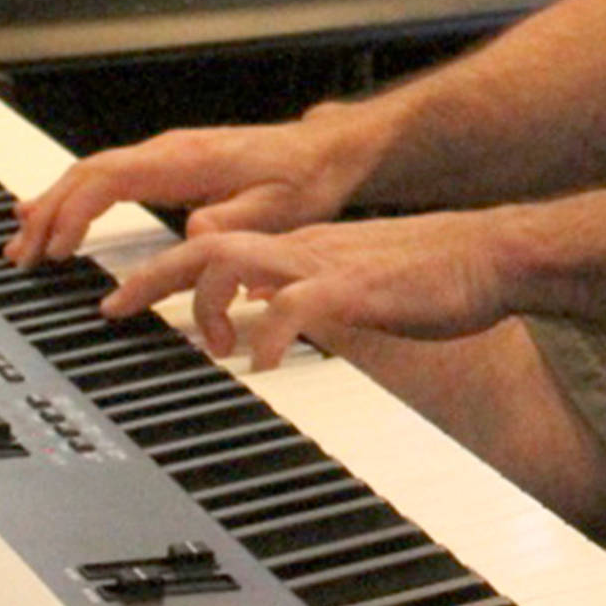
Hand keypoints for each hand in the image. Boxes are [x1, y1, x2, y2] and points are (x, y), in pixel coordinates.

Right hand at [3, 114, 366, 267]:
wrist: (325, 151)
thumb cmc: (304, 178)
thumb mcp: (278, 207)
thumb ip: (233, 220)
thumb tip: (192, 232)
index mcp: (187, 160)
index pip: (111, 180)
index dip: (76, 213)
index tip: (56, 250)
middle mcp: (168, 151)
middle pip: (89, 173)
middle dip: (49, 212)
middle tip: (21, 256)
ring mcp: (166, 155)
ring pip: (93, 173)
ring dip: (55, 205)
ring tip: (23, 243)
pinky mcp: (169, 165)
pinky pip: (109, 177)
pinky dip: (75, 196)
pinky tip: (55, 215)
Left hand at [98, 210, 517, 368]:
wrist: (492, 254)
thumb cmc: (436, 272)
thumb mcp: (354, 278)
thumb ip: (307, 289)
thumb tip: (266, 307)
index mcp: (301, 247)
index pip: (216, 244)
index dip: (162, 271)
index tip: (124, 298)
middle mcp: (304, 248)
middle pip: (207, 246)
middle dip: (152, 277)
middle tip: (113, 307)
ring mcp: (328, 264)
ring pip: (238, 261)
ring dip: (206, 301)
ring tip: (208, 343)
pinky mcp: (357, 289)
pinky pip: (296, 304)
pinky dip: (267, 331)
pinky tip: (262, 361)